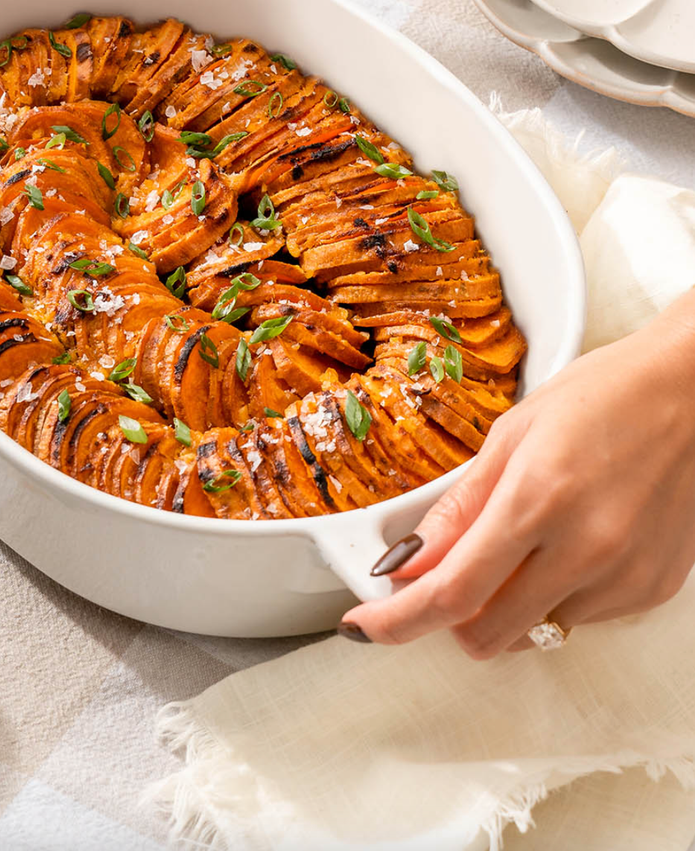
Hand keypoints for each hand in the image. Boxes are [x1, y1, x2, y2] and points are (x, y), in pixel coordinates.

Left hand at [340, 294, 694, 657]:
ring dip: (506, 603)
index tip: (366, 625)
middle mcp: (585, 550)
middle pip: (486, 635)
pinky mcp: (651, 590)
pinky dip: (554, 594)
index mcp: (538, 501)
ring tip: (526, 538)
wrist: (692, 393)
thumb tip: (409, 561)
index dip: (397, 621)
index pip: (450, 593)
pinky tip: (567, 543)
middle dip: (449, 616)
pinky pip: (578, 619)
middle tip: (445, 573)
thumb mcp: (510, 437)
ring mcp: (623, 578)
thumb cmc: (604, 396)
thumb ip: (457, 510)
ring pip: (532, 631)